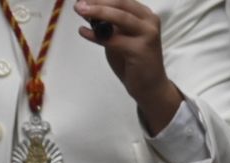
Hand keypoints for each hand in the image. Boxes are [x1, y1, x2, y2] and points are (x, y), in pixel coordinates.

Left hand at [75, 0, 182, 134]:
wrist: (150, 86)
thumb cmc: (134, 63)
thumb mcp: (121, 40)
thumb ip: (110, 28)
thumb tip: (89, 15)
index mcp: (145, 16)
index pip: (123, 1)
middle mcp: (149, 21)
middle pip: (122, 4)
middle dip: (98, 2)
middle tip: (79, 3)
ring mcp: (147, 34)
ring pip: (120, 18)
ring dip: (98, 12)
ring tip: (80, 10)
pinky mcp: (140, 50)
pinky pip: (113, 39)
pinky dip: (96, 35)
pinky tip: (83, 31)